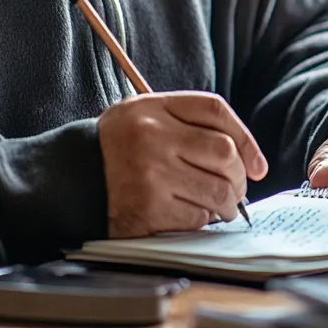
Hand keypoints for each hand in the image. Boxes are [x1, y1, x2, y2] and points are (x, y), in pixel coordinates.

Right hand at [98, 91, 267, 237]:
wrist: (69, 180)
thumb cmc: (117, 148)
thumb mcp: (143, 116)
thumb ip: (188, 123)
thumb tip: (248, 160)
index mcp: (153, 107)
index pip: (214, 111)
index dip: (245, 138)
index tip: (257, 164)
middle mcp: (153, 137)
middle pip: (224, 153)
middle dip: (239, 177)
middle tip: (236, 188)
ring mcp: (151, 175)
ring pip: (217, 191)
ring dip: (226, 204)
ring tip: (219, 206)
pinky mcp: (148, 210)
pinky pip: (196, 217)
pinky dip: (201, 220)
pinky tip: (187, 213)